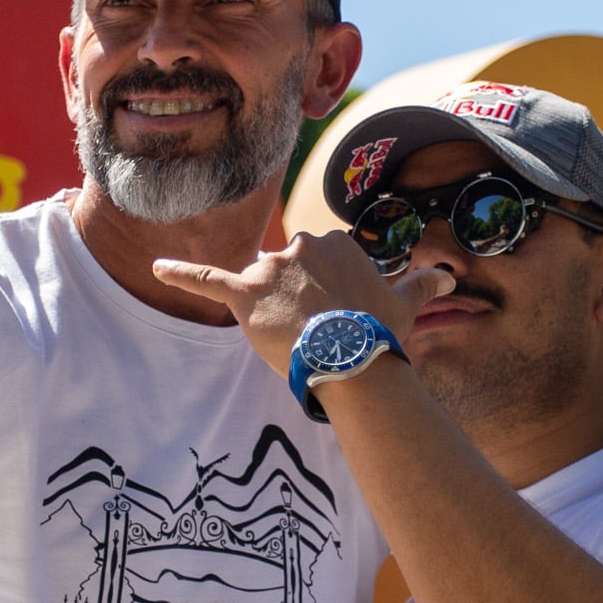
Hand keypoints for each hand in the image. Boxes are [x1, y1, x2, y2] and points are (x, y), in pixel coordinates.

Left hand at [151, 233, 452, 375]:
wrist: (352, 359)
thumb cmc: (377, 333)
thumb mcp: (404, 305)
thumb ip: (421, 286)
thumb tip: (447, 278)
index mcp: (335, 243)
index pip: (317, 260)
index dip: (323, 292)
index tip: (334, 314)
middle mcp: (301, 245)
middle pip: (284, 270)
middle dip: (292, 298)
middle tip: (311, 329)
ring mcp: (271, 270)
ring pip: (258, 283)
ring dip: (266, 307)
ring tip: (287, 336)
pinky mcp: (243, 294)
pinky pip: (206, 280)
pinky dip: (179, 274)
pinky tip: (155, 268)